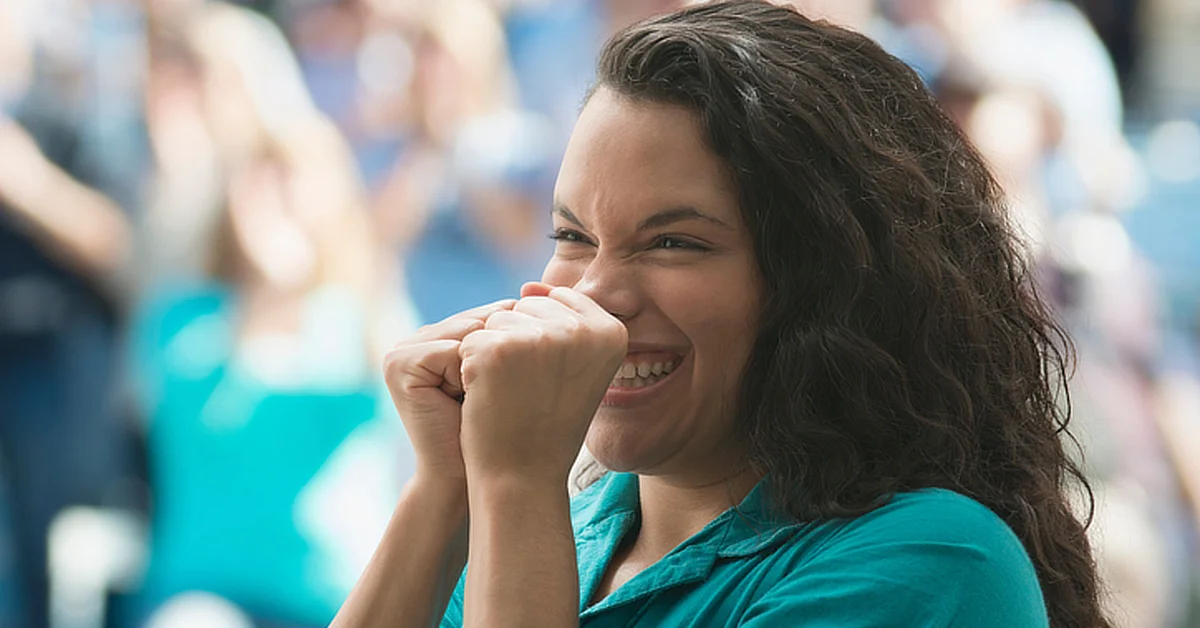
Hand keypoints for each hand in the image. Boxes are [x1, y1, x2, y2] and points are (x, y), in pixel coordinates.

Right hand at [383, 300, 516, 485]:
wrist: (467, 478)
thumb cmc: (498, 430)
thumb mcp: (507, 374)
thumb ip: (510, 334)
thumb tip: (535, 289)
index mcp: (441, 335)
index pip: (492, 314)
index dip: (514, 345)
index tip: (520, 381)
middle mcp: (417, 337)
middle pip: (480, 319)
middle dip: (500, 356)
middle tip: (503, 394)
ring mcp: (402, 349)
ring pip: (470, 333)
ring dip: (486, 367)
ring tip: (483, 399)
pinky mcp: (398, 363)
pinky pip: (452, 349)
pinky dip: (467, 376)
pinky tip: (466, 401)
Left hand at [458, 282, 627, 484]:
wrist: (523, 477)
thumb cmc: (547, 423)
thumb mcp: (575, 368)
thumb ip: (565, 323)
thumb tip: (527, 286)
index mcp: (611, 332)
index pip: (559, 304)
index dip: (542, 344)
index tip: (551, 382)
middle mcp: (582, 330)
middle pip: (526, 308)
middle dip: (517, 347)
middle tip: (530, 392)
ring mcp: (540, 338)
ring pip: (497, 321)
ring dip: (494, 357)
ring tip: (513, 396)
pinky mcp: (497, 349)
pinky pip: (472, 340)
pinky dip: (471, 370)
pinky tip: (490, 399)